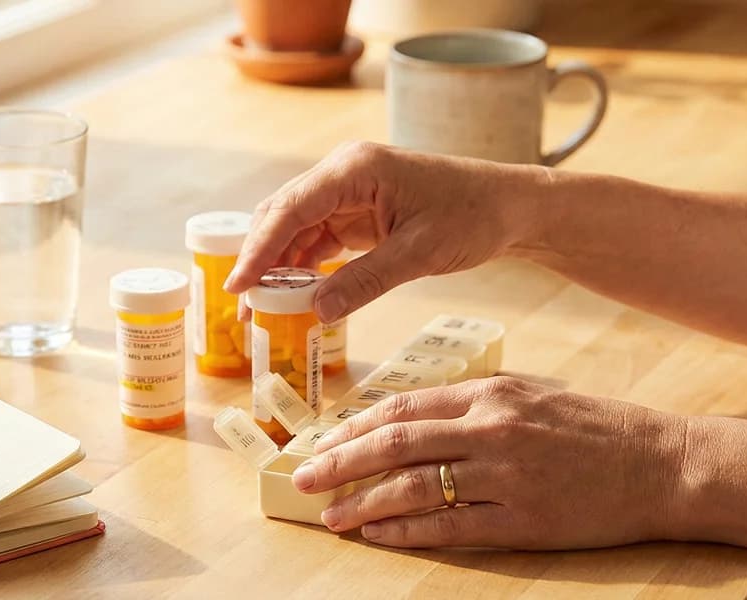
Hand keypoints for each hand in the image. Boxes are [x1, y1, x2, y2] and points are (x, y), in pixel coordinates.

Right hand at [224, 141, 538, 321]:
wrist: (510, 206)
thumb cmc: (474, 216)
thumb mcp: (421, 253)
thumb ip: (366, 281)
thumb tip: (317, 311)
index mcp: (355, 169)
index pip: (290, 209)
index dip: (259, 250)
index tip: (236, 286)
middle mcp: (344, 173)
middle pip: (282, 215)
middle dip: (260, 260)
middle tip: (243, 308)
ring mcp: (348, 192)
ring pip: (295, 228)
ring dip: (279, 266)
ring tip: (263, 310)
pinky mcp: (358, 211)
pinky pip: (318, 238)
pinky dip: (304, 267)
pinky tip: (296, 296)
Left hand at [293, 376, 689, 548]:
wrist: (663, 465)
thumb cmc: (598, 430)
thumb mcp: (533, 397)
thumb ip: (475, 406)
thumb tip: (412, 422)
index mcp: (491, 393)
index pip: (403, 407)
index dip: (354, 426)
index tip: (322, 441)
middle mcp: (491, 429)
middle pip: (393, 444)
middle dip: (339, 462)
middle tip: (303, 476)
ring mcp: (505, 477)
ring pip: (411, 488)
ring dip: (362, 502)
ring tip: (331, 515)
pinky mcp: (521, 521)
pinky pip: (447, 526)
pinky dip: (404, 531)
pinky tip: (378, 535)